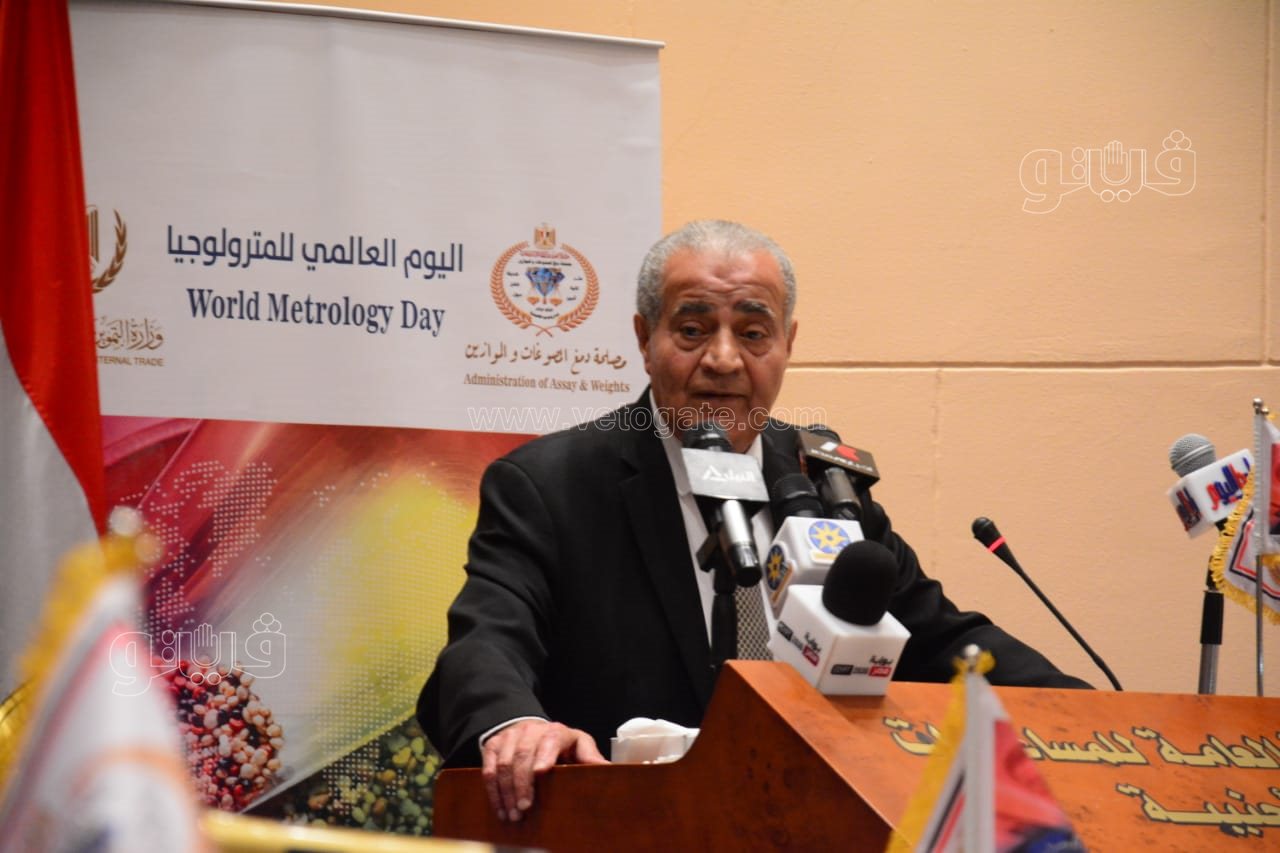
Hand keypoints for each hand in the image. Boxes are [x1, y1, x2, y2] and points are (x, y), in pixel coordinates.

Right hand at [481, 719, 607, 821]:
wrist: (531, 730)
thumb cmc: (560, 743)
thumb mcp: (579, 745)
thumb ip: (589, 756)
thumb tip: (608, 769)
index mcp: (556, 731)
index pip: (550, 740)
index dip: (544, 755)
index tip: (541, 773)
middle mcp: (530, 730)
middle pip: (522, 755)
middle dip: (522, 784)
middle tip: (524, 808)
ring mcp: (510, 736)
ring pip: (503, 763)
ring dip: (506, 791)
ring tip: (512, 814)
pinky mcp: (493, 745)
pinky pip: (488, 768)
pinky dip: (492, 790)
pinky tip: (499, 808)